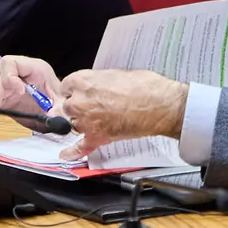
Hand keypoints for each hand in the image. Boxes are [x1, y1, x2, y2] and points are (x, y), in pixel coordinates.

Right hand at [0, 55, 62, 140]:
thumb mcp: (62, 98)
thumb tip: (53, 116)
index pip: (10, 63)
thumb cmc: (58, 92)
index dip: (10, 76)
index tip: (18, 91)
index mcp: (31, 68)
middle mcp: (15, 77)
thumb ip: (59, 106)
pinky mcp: (3, 102)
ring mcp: (7, 89)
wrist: (57, 102)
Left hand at [57, 69, 186, 159]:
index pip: (66, 87)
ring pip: (72, 125)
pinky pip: (80, 148)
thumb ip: (97, 81)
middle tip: (93, 106)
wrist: (161, 105)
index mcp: (82, 81)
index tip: (81, 93)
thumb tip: (95, 86)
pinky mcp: (97, 138)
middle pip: (66, 107)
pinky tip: (66, 154)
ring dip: (80, 124)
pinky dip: (73, 152)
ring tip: (96, 121)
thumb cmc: (145, 86)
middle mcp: (79, 102)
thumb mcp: (116, 73)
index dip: (75, 91)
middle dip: (76, 107)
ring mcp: (86, 122)